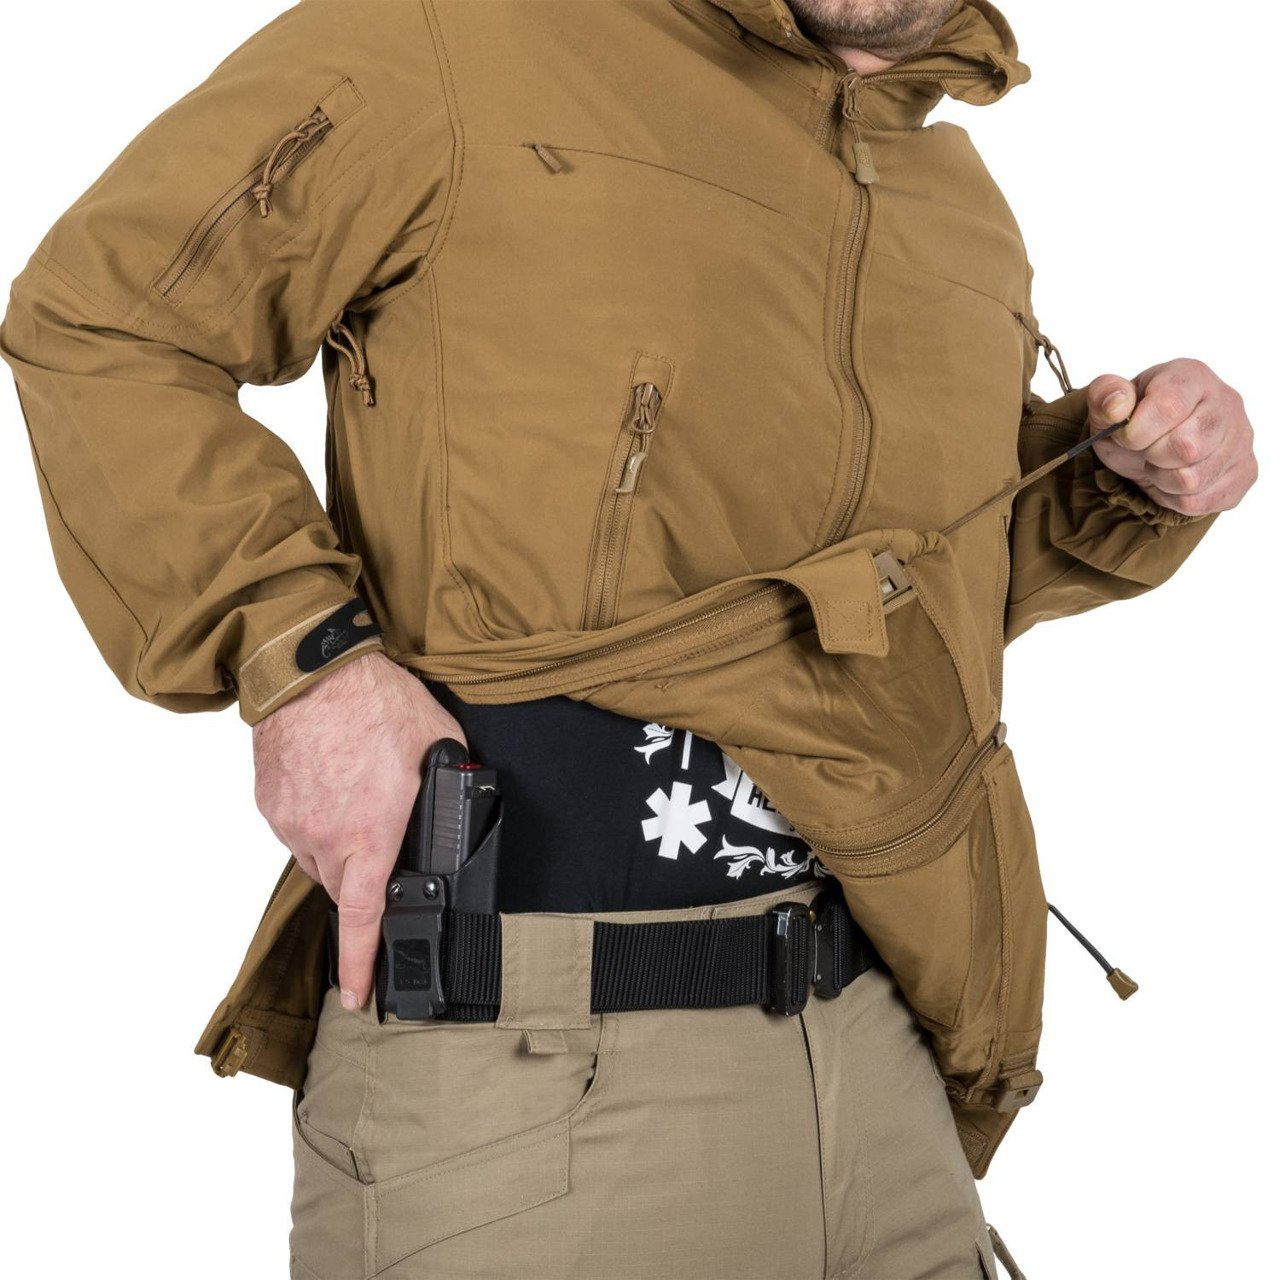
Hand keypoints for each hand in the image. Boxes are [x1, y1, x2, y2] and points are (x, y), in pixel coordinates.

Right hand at [252, 651, 465, 1011]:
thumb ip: (449, 789)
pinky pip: (295, 829)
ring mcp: (291, 822)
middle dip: (362, 879)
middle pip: (341, 888)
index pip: (363, 918)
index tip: (358, 996)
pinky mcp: (270, 802)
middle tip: (381, 841)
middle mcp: (325, 838)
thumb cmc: (378, 702)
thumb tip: (463, 805)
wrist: (312, 668)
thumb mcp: (440, 746)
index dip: (359, 964)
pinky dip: (315, 819)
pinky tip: (333, 782)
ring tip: (358, 797)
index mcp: (370, 835)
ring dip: (338, 845)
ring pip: (316, 858)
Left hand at [1086, 359, 1256, 516]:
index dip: (1137, 432)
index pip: (1168, 407)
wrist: (1148, 448)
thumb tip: (1116, 405)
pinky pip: (1200, 502)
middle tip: (1147, 450)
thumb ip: (1104, 396)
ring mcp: (1241, 438)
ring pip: (1192, 480)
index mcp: (1192, 377)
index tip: (1126, 437)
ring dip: (1161, 480)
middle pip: (1186, 447)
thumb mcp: (1107, 406)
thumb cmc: (1132, 422)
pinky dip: (1174, 499)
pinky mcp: (1245, 472)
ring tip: (1160, 464)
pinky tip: (1173, 481)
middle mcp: (1227, 402)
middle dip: (1152, 456)